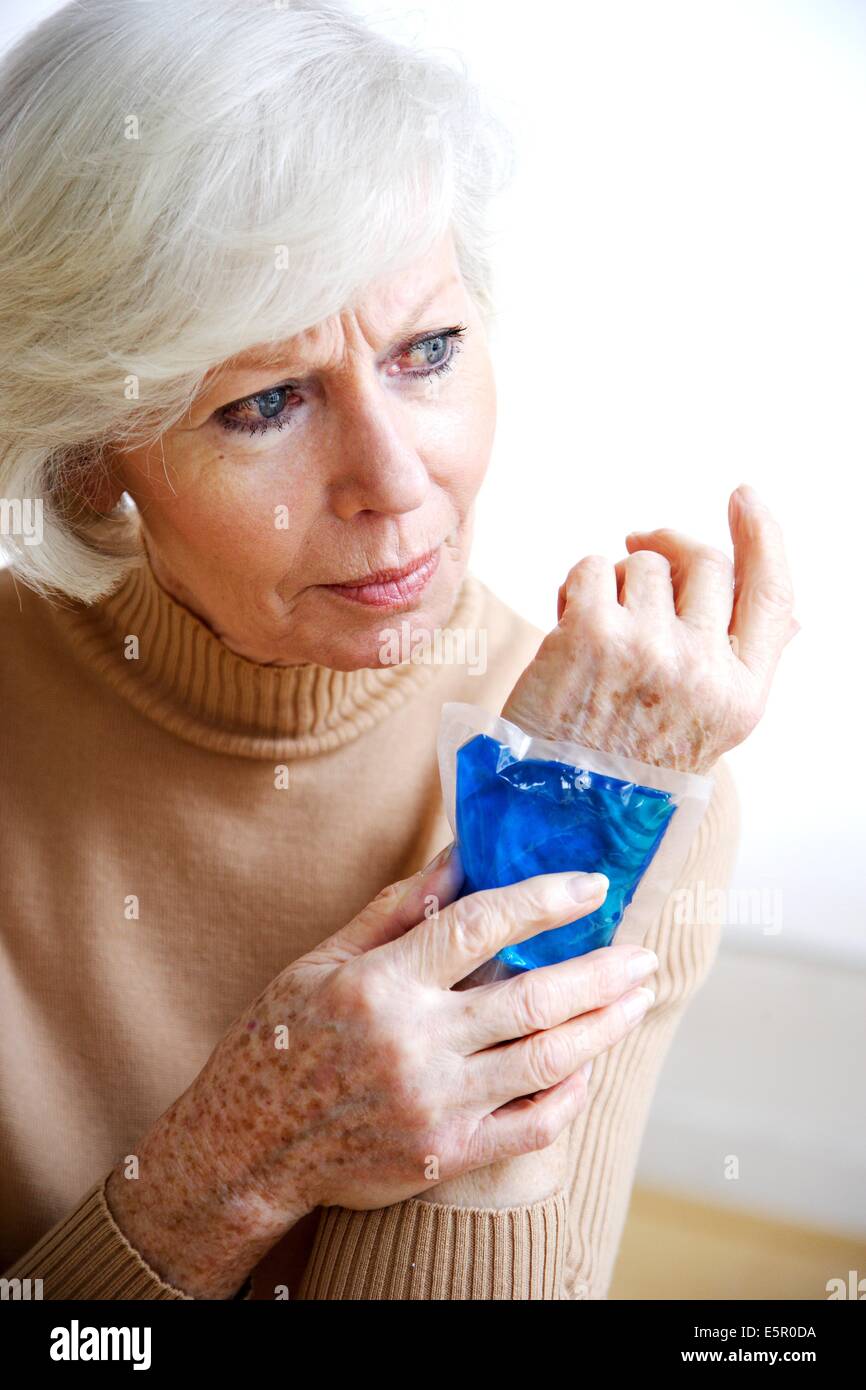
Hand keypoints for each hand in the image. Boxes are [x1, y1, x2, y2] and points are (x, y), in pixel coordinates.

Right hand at [106, 847, 657, 1297]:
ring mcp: (434, 1104)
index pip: (480, 926)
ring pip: (544, 1059)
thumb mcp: (322, 960)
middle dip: (600, 970)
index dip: (543, 899)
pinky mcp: (444, 1155)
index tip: (591, 884)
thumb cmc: (281, 1040)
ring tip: (636, 997)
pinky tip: (588, 1066)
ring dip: (603, 1025)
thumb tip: (458, 858)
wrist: (247, 1145)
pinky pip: (530, 1126)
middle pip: (532, 997)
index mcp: (381, 983)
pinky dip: (569, 1094)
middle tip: (642, 951)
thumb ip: (395, 909)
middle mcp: (413, 1043)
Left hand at [501, 484, 797, 775]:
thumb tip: (794, 617)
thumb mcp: (703, 730)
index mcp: (740, 696)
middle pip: (705, 563)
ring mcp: (648, 647)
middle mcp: (702, 670)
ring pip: (644, 563)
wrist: (555, 812)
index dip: (763, 536)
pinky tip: (566, 625)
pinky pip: (593, 568)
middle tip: (639, 544)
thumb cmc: (624, 769)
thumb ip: (742, 669)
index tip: (745, 499)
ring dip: (616, 580)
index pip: (772, 594)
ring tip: (596, 624)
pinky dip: (576, 586)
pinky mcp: (591, 632)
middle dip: (669, 545)